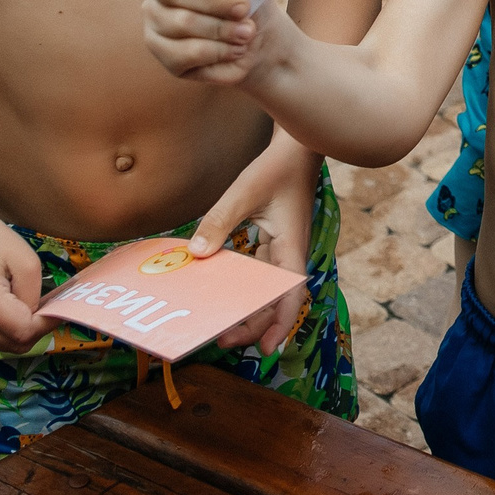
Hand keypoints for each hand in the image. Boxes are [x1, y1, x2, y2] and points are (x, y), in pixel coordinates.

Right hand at [0, 202, 50, 351]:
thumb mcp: (26, 262)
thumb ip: (35, 296)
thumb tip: (42, 319)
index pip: (24, 331)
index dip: (47, 323)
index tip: (61, 307)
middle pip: (17, 344)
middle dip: (38, 329)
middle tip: (48, 305)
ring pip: (8, 346)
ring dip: (24, 331)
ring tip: (28, 302)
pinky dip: (10, 330)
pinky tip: (13, 307)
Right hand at [139, 0, 288, 85]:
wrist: (259, 33)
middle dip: (213, 0)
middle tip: (243, 8)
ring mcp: (154, 17)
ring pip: (180, 23)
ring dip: (220, 29)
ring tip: (247, 33)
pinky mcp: (161, 49)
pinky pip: (182, 54)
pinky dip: (216, 52)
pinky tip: (235, 50)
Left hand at [191, 147, 315, 356]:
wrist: (298, 146)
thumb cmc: (277, 167)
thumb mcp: (244, 193)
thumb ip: (219, 222)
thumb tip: (196, 253)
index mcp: (291, 247)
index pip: (290, 296)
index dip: (280, 325)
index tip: (267, 348)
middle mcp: (290, 253)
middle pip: (277, 300)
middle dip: (255, 325)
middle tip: (225, 340)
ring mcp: (284, 248)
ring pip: (270, 289)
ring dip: (251, 309)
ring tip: (225, 325)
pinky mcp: (276, 240)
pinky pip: (263, 273)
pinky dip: (248, 288)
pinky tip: (228, 292)